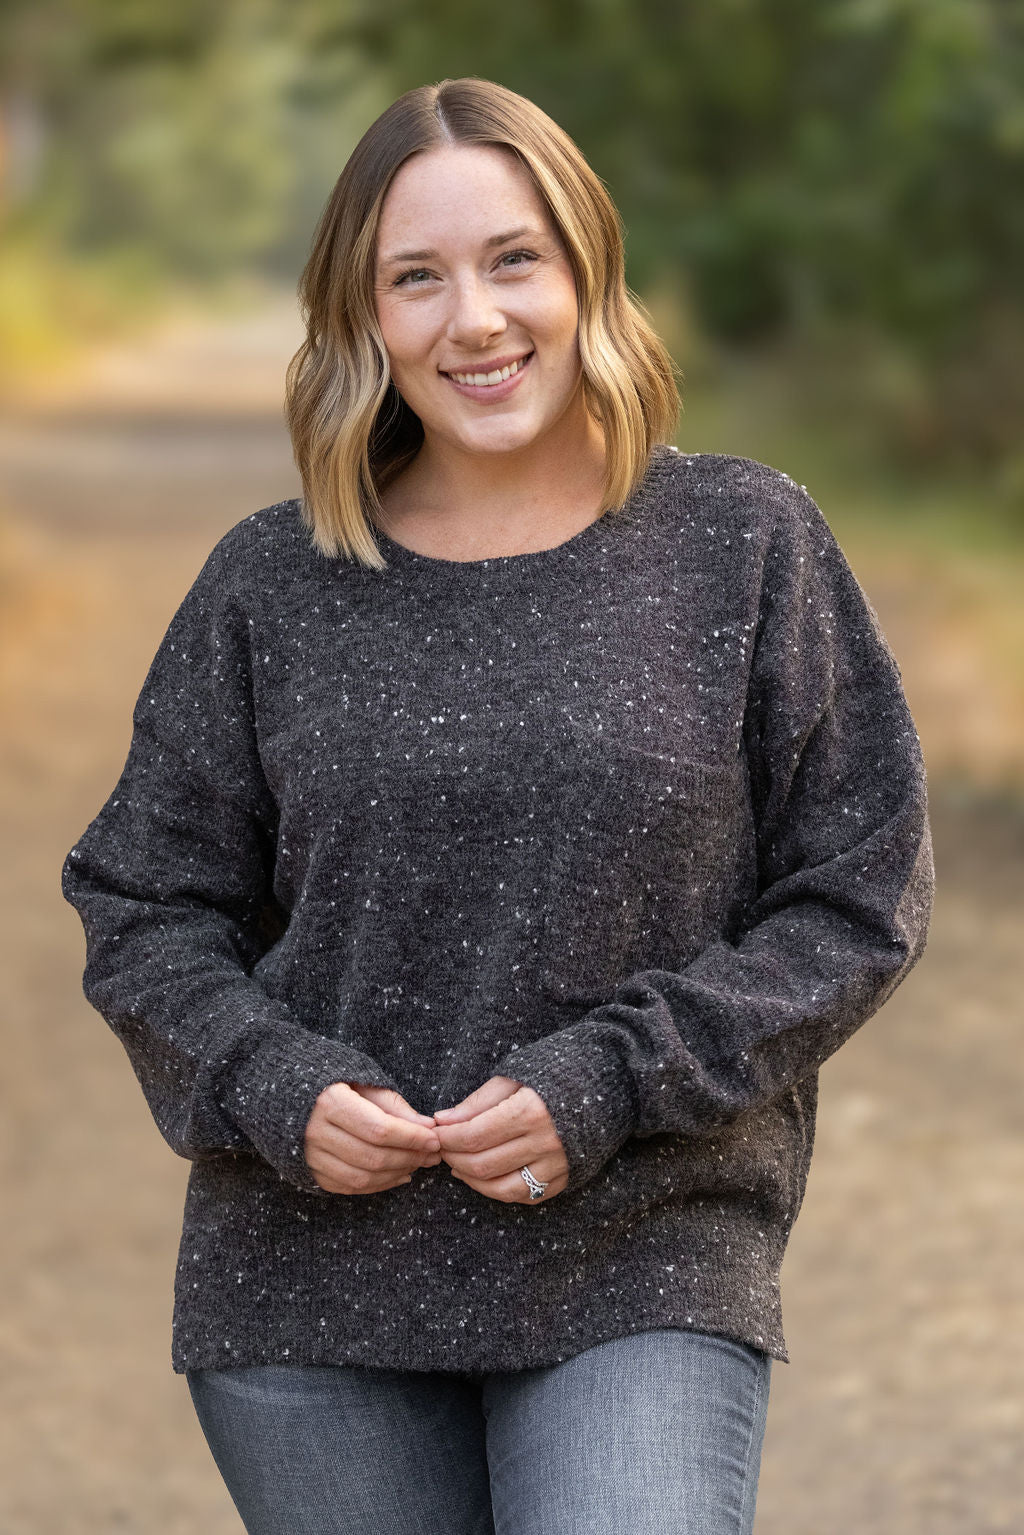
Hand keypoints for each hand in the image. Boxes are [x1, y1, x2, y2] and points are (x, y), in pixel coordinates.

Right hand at [304, 1082, 442, 1194]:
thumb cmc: (334, 1083)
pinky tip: (399, 1175)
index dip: (411, 1138)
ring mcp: (310, 1156)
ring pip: (361, 1177)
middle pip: (372, 1156)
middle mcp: (315, 1132)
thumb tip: (427, 1127)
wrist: (289, 1094)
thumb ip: (394, 1105)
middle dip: (409, 1158)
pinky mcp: (310, 1172)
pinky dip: (378, 1186)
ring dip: (396, 1173)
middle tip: (432, 1155)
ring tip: (418, 1163)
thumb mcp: (363, 1082)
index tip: (434, 1139)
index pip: (379, 1129)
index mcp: (330, 1102)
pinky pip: (348, 1187)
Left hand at [432, 1076, 569, 1202]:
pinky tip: (483, 1177)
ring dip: (470, 1179)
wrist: (606, 1090)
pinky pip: (523, 1197)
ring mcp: (556, 1166)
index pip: (474, 1135)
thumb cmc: (554, 1077)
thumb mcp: (514, 1078)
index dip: (447, 1137)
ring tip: (457, 1165)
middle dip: (453, 1158)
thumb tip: (443, 1120)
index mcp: (531, 1112)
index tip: (435, 1131)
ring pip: (500, 1188)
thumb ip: (478, 1102)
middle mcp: (545, 1143)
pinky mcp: (564, 1180)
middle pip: (482, 1164)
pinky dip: (496, 1191)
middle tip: (441, 1147)